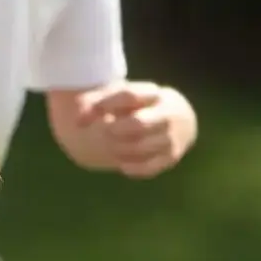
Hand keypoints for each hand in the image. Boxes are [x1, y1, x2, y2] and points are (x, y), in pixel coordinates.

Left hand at [72, 82, 197, 177]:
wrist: (182, 121)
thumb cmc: (142, 106)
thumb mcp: (124, 97)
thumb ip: (98, 101)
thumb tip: (77, 117)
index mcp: (154, 94)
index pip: (129, 95)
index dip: (104, 104)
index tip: (86, 115)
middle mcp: (167, 113)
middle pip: (138, 123)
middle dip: (116, 129)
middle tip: (106, 131)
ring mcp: (170, 136)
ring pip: (140, 146)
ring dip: (119, 148)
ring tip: (112, 146)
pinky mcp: (171, 157)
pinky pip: (147, 167)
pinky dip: (132, 167)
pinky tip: (122, 164)